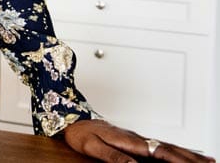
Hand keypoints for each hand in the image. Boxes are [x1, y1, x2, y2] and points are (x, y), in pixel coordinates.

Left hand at [63, 119, 214, 162]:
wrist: (72, 119)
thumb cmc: (80, 133)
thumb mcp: (93, 147)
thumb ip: (113, 157)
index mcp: (129, 140)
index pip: (160, 151)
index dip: (179, 160)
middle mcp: (137, 138)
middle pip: (170, 148)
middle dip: (191, 158)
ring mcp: (137, 138)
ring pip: (168, 146)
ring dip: (188, 154)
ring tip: (208, 160)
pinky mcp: (135, 140)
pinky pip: (160, 146)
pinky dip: (176, 151)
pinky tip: (183, 155)